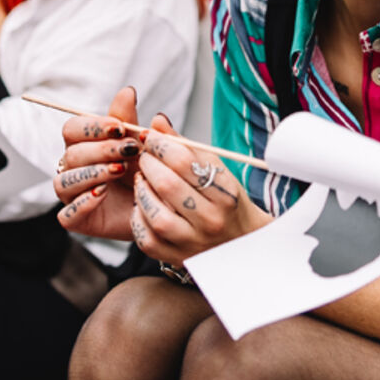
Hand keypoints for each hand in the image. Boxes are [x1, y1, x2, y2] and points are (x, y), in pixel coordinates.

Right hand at [54, 87, 143, 242]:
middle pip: (71, 154)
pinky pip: (66, 215)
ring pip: (63, 182)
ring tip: (120, 170)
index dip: (92, 126)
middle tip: (130, 150)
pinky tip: (102, 194)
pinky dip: (82, 203)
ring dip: (92, 173)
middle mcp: (74, 169)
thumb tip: (128, 91)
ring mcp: (72, 196)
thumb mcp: (146, 145)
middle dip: (101, 149)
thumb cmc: (149, 173)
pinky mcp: (78, 221)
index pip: (72, 129)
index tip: (120, 127)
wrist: (164, 210)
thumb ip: (134, 121)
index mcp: (84, 146)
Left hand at [130, 113, 267, 265]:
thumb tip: (156, 122)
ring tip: (142, 179)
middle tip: (144, 156)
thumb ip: (185, 147)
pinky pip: (146, 237)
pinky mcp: (176, 257)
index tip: (151, 137)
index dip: (161, 144)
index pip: (184, 162)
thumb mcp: (215, 170)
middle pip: (167, 185)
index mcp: (224, 194)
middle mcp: (211, 220)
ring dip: (141, 189)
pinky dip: (138, 217)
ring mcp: (193, 242)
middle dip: (147, 163)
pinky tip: (141, 204)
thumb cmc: (226, 201)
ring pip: (154, 213)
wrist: (241, 243)